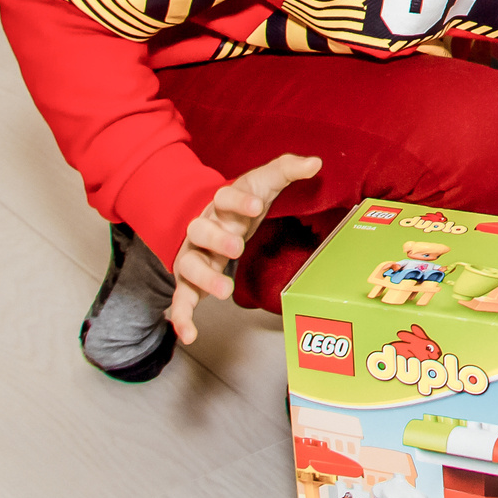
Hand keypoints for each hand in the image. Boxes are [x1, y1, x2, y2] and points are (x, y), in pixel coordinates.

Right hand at [165, 152, 320, 343]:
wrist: (213, 217)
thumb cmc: (243, 201)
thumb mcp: (264, 182)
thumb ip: (287, 169)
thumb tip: (315, 162)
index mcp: (221, 204)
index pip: (224, 197)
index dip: (239, 200)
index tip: (257, 205)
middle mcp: (202, 229)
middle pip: (200, 231)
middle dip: (217, 239)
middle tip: (238, 247)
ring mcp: (193, 256)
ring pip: (189, 265)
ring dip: (204, 277)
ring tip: (224, 290)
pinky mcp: (190, 282)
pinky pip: (181, 299)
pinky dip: (181, 317)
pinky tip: (189, 335)